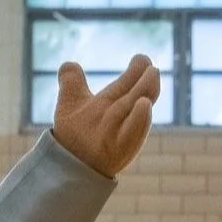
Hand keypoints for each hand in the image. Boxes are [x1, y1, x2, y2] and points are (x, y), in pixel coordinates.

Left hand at [49, 56, 160, 179]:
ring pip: (136, 111)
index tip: (142, 58)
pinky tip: (144, 105)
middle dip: (144, 79)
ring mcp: (118, 132)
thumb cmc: (75, 133)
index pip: (128, 83)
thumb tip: (68, 64)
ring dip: (145, 91)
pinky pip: (131, 135)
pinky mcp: (116, 150)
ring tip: (153, 74)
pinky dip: (138, 121)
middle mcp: (119, 115)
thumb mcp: (70, 103)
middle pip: (135, 94)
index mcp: (114, 101)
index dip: (136, 70)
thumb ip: (72, 82)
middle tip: (152, 66)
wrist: (69, 163)